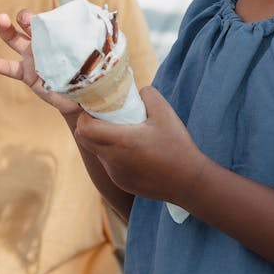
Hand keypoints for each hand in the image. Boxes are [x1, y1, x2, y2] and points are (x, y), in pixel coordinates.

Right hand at [0, 10, 82, 118]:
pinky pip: (8, 68)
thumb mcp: (90, 56)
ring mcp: (32, 58)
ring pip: (15, 40)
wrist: (82, 98)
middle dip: (25, 17)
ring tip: (1, 20)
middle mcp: (43, 43)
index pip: (49, 20)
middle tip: (24, 17)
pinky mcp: (27, 74)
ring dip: (6, 30)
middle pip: (28, 25)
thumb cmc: (89, 73)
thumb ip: (90, 44)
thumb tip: (103, 30)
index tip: (46, 19)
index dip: (45, 17)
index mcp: (58, 35)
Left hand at [74, 86, 209, 204]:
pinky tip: (135, 153)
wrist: (189, 182)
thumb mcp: (166, 113)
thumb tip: (138, 90)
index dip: (85, 116)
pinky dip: (114, 156)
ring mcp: (116, 173)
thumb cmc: (177, 147)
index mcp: (121, 141)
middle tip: (107, 119)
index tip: (97, 110)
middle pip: (85, 140)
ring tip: (126, 135)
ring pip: (98, 153)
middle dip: (90, 127)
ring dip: (103, 141)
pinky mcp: (122, 182)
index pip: (84, 128)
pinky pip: (110, 165)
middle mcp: (113, 159)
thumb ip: (148, 95)